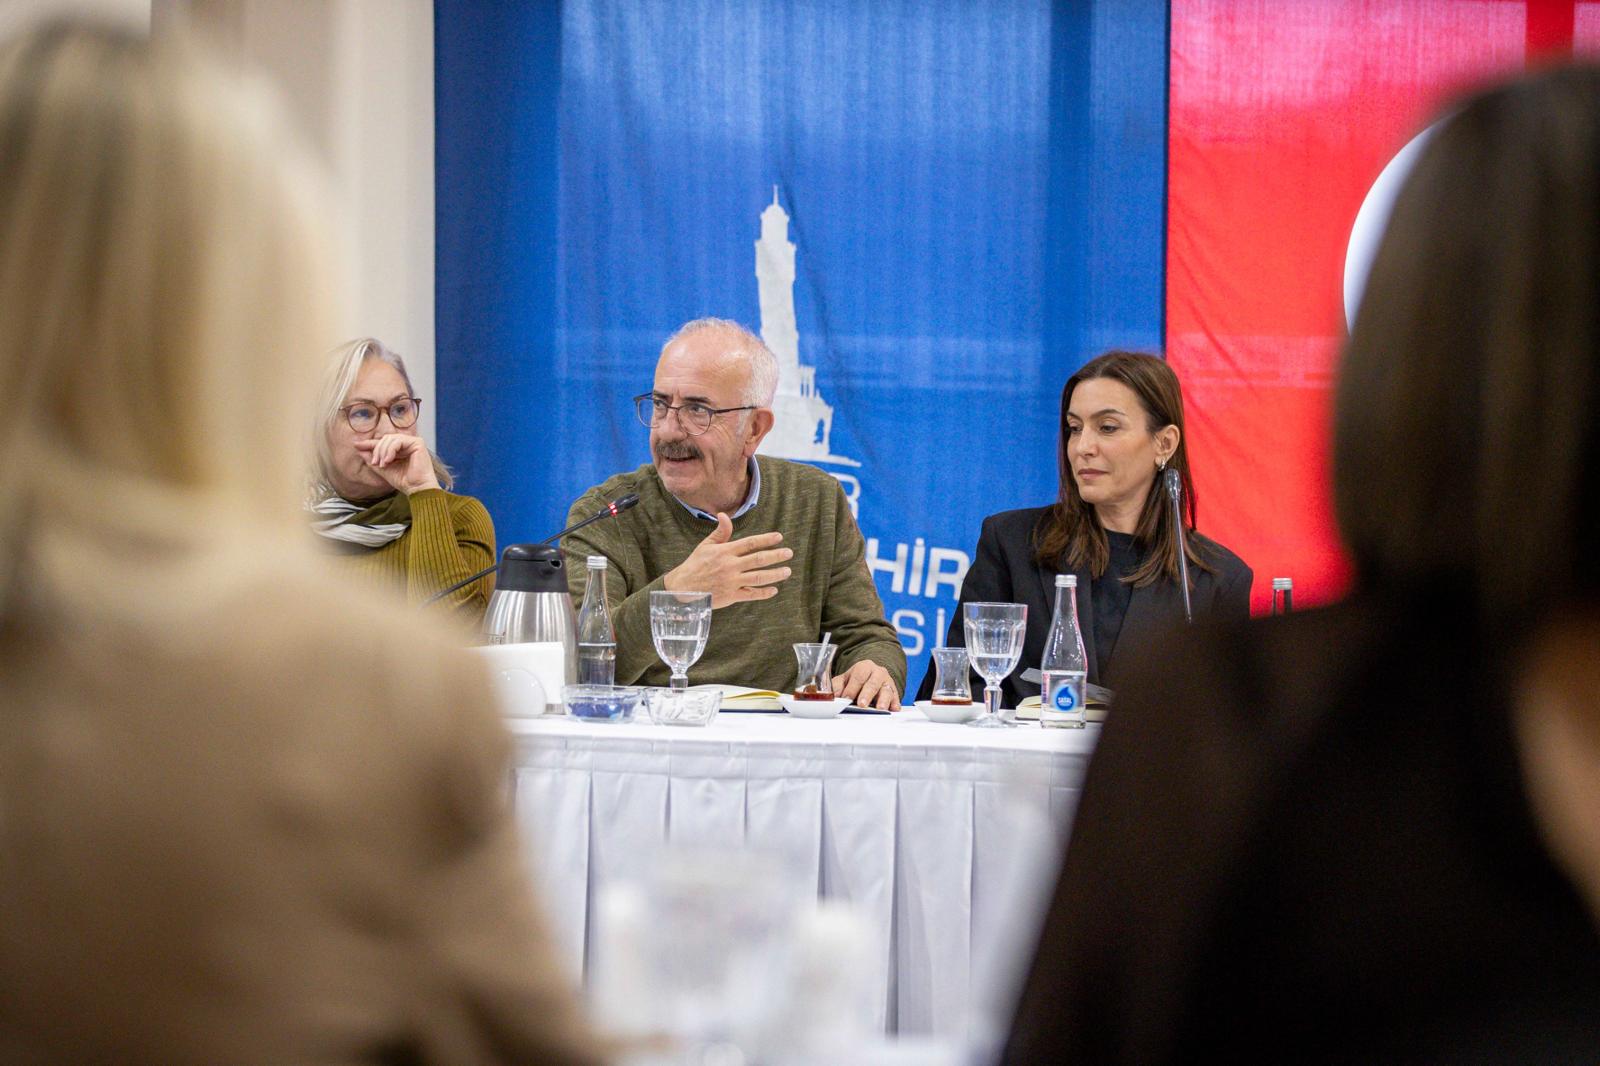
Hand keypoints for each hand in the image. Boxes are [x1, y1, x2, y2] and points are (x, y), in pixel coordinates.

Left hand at [353, 433, 440, 495]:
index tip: (356, 445)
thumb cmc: (404, 481)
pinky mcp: (417, 443)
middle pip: (385, 438)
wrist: (417, 489)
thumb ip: (372, 459)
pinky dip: (390, 450)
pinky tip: (388, 461)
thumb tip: (358, 448)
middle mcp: (407, 444)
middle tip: (375, 463)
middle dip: (377, 450)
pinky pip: (398, 441)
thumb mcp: (383, 469)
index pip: (383, 442)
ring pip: (390, 438)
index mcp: (401, 449)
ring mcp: (413, 442)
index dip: (370, 443)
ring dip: (382, 451)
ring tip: (382, 465)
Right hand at [664, 512, 792, 608]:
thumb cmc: (695, 565)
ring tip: (787, 571)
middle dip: (776, 556)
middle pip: (758, 559)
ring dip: (775, 574)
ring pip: (759, 577)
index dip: (766, 539)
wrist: (683, 588)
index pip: (750, 543)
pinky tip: (774, 589)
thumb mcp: (706, 545)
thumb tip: (724, 515)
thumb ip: (720, 532)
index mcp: (725, 551)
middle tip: (789, 553)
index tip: (779, 537)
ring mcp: (732, 581)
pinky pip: (751, 594)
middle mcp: (731, 566)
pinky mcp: (731, 596)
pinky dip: (764, 593)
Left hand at [836, 659, 900, 710]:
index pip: (858, 676)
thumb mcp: (843, 680)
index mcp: (864, 667)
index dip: (852, 688)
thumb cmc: (856, 680)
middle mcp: (877, 672)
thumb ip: (835, 687)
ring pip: (887, 690)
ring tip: (880, 708)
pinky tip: (894, 708)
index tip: (846, 698)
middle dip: (867, 694)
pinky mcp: (894, 692)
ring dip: (883, 700)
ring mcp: (887, 682)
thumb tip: (831, 697)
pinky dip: (895, 703)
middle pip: (873, 683)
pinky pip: (896, 697)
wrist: (870, 677)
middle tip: (862, 704)